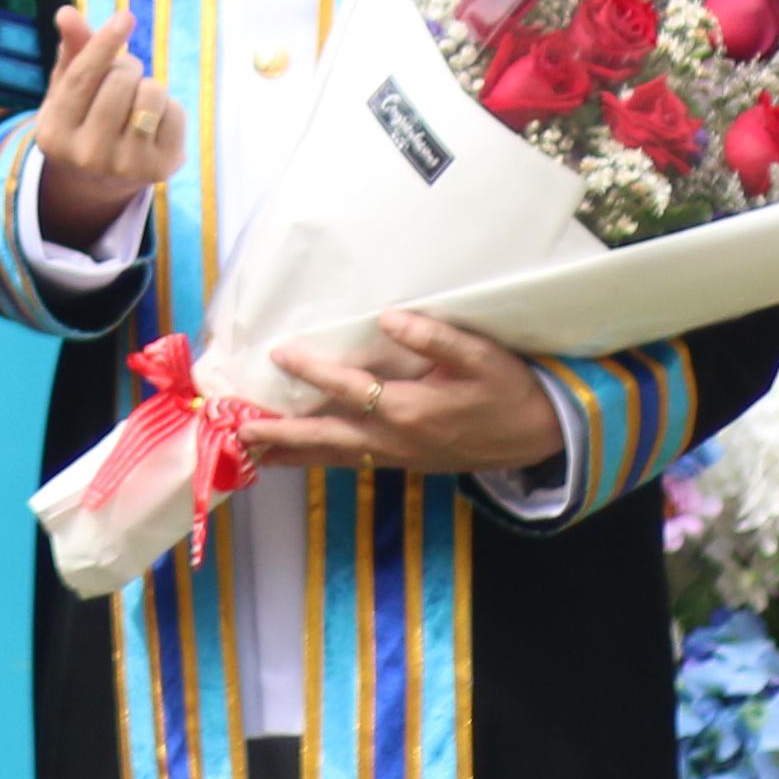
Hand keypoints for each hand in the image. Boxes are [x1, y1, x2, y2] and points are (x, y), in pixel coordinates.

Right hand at [25, 5, 181, 247]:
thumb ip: (71, 50)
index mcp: (53, 133)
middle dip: (127, 67)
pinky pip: (175, 112)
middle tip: (120, 82)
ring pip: (151, 93)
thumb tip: (67, 13)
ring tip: (135, 102)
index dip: (104, 42)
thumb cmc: (81, 120)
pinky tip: (152, 125)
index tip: (125, 17)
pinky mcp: (159, 170)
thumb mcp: (67, 89)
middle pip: (120, 80)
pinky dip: (168, 107)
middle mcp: (86, 155)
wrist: (100, 181)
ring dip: (147, 85)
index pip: (82, 77)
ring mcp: (124, 166)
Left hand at [248, 310, 563, 478]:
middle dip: (282, 434)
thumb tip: (389, 316)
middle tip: (239, 431)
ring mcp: (399, 456)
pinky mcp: (403, 462)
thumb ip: (435, 338)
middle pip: (327, 437)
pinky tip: (296, 455)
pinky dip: (318, 458)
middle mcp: (397, 439)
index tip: (280, 354)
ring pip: (334, 456)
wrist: (539, 436)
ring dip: (292, 452)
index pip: (351, 389)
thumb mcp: (482, 357)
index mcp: (412, 410)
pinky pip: (351, 461)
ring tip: (250, 450)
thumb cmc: (509, 389)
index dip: (313, 371)